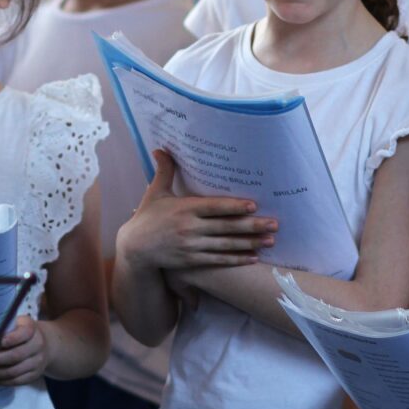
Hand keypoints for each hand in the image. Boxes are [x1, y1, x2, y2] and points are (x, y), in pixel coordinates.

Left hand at [0, 316, 51, 386]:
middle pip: (16, 355)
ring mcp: (37, 362)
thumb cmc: (21, 332)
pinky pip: (16, 381)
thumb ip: (4, 328)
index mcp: (32, 329)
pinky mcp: (34, 375)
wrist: (44, 345)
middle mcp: (38, 345)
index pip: (23, 333)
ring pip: (14, 371)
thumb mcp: (16, 324)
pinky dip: (1, 381)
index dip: (10, 339)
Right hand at [118, 151, 276, 270]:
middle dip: (252, 225)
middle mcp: (190, 228)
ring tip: (270, 240)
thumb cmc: (147, 217)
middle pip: (226, 227)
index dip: (234, 206)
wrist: (134, 249)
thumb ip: (164, 171)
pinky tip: (254, 257)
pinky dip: (237, 259)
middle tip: (274, 223)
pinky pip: (219, 260)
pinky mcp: (192, 261)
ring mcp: (192, 246)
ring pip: (226, 245)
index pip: (214, 207)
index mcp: (184, 209)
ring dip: (250, 243)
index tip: (254, 205)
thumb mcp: (155, 192)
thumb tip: (162, 147)